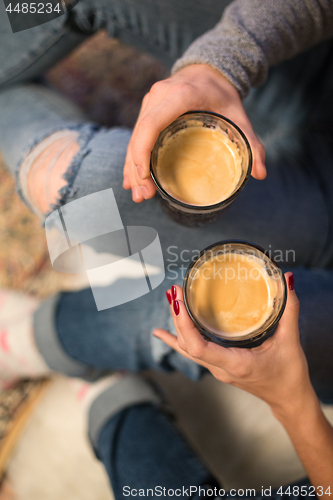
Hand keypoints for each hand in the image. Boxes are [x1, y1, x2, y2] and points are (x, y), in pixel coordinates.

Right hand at [123, 64, 266, 202]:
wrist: (211, 69)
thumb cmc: (223, 94)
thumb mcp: (239, 116)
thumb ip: (252, 143)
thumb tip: (261, 174)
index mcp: (180, 95)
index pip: (151, 125)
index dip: (142, 153)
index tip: (145, 178)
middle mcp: (159, 96)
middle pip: (139, 135)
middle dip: (137, 169)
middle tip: (143, 196)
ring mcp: (151, 101)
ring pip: (134, 136)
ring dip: (132, 167)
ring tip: (138, 194)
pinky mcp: (148, 108)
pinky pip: (136, 134)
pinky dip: (133, 157)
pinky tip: (131, 178)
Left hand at [154, 273, 315, 415]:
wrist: (288, 399)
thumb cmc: (289, 374)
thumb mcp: (291, 341)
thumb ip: (289, 310)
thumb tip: (287, 279)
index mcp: (235, 364)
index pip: (198, 347)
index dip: (184, 324)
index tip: (179, 301)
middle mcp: (220, 368)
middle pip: (187, 345)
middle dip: (177, 317)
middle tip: (174, 291)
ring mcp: (217, 368)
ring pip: (187, 348)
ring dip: (176, 324)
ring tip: (170, 300)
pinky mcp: (218, 366)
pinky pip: (192, 352)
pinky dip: (175, 340)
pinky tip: (159, 333)